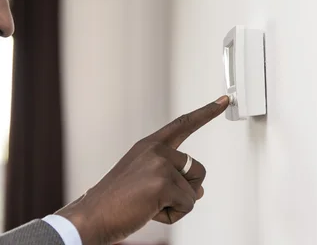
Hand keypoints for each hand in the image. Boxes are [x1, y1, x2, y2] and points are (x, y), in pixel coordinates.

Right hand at [55, 95, 229, 244]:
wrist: (92, 217)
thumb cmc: (116, 202)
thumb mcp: (145, 181)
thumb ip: (172, 178)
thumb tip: (199, 191)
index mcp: (149, 146)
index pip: (183, 124)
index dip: (206, 112)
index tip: (224, 100)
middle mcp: (155, 150)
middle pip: (197, 170)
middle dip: (185, 190)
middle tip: (154, 198)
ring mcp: (159, 164)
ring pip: (194, 191)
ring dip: (177, 205)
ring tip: (149, 205)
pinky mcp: (163, 183)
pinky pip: (187, 205)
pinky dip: (173, 215)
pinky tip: (149, 212)